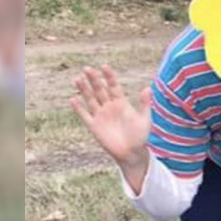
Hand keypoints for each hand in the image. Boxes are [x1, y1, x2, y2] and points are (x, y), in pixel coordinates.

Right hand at [70, 65, 152, 182]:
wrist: (132, 154)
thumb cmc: (140, 136)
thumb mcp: (144, 119)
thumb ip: (144, 104)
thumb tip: (147, 88)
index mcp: (121, 103)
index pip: (113, 86)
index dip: (109, 76)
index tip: (104, 66)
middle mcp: (109, 107)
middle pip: (100, 90)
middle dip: (94, 80)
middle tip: (87, 69)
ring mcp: (101, 116)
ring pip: (90, 100)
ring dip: (84, 90)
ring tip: (77, 79)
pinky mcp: (94, 126)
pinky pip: (85, 115)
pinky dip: (78, 108)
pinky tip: (73, 99)